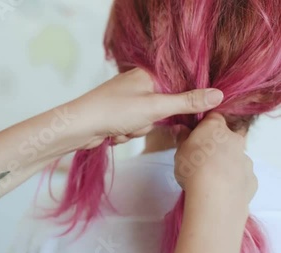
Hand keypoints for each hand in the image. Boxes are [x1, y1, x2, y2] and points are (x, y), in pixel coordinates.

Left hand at [70, 68, 223, 147]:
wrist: (78, 127)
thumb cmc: (114, 110)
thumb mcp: (155, 107)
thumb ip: (187, 102)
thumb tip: (218, 95)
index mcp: (147, 74)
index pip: (179, 85)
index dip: (185, 101)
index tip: (190, 113)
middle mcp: (137, 85)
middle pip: (164, 108)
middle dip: (151, 121)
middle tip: (140, 120)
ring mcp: (127, 101)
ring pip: (148, 122)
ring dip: (137, 130)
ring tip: (122, 126)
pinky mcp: (118, 116)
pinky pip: (134, 129)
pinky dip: (126, 134)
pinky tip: (114, 132)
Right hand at [174, 113, 257, 209]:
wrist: (216, 197)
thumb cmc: (194, 167)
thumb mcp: (179, 151)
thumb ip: (182, 138)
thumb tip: (180, 129)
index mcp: (216, 128)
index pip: (213, 117)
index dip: (204, 126)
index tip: (195, 136)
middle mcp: (235, 140)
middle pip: (226, 137)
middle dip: (216, 145)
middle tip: (201, 159)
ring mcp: (245, 159)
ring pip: (235, 157)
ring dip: (225, 163)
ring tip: (210, 178)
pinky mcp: (251, 178)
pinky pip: (240, 175)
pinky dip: (232, 179)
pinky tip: (220, 189)